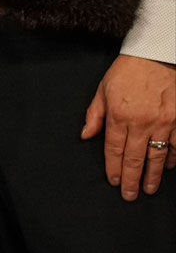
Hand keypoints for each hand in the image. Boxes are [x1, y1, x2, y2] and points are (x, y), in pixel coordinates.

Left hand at [81, 54, 175, 199]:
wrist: (156, 56)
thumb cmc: (127, 72)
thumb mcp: (103, 91)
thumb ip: (94, 115)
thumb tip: (85, 136)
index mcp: (119, 116)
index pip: (113, 150)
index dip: (113, 168)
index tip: (114, 182)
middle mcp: (141, 123)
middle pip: (134, 158)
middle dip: (131, 180)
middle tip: (130, 196)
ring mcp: (163, 123)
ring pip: (157, 156)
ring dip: (153, 176)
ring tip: (149, 189)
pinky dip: (172, 159)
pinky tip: (167, 168)